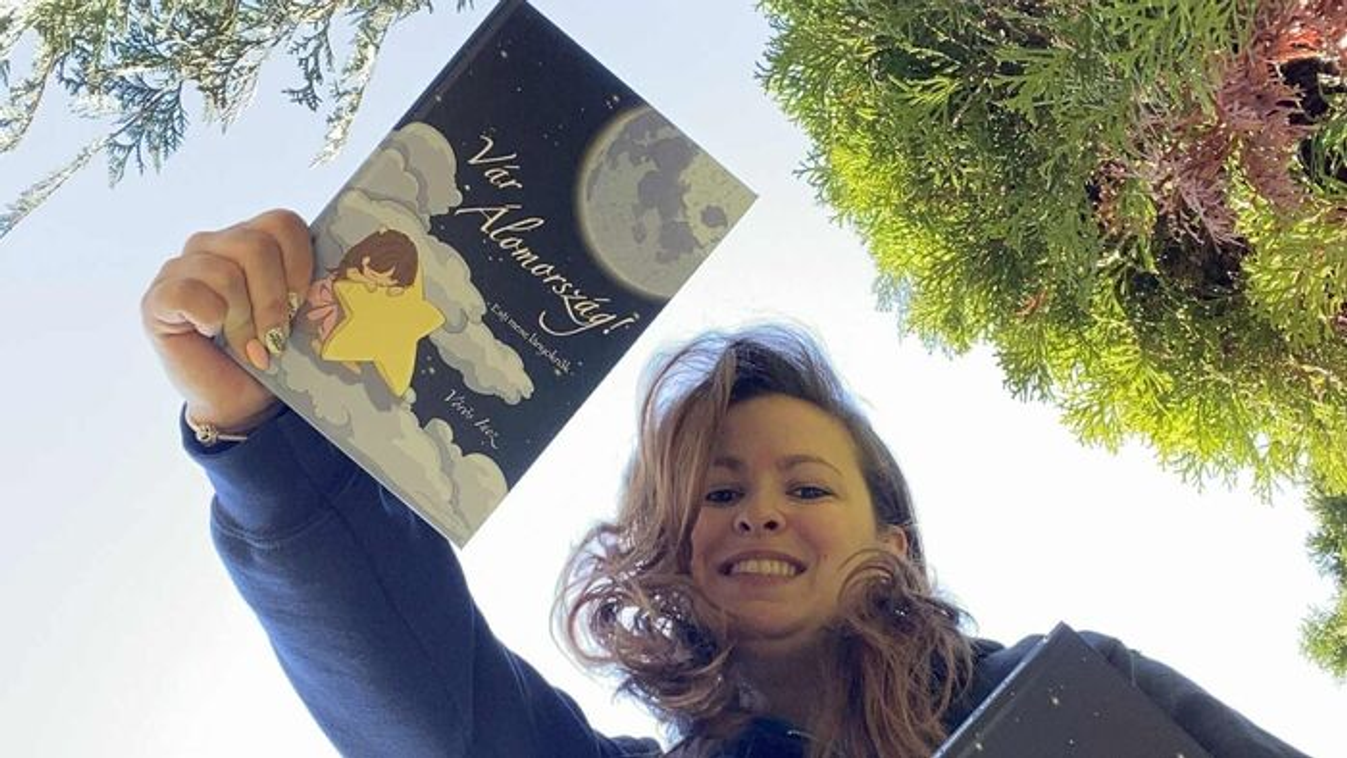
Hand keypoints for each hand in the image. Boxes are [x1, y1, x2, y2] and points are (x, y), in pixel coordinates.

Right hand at [141, 209, 314, 432]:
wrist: (241, 399)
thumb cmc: (273, 352)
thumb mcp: (300, 313)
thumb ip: (310, 283)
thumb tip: (332, 279)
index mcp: (252, 239)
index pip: (282, 222)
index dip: (300, 266)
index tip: (301, 305)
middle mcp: (213, 244)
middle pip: (255, 246)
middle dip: (273, 300)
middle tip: (275, 336)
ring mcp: (180, 268)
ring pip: (225, 273)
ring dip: (244, 320)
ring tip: (249, 346)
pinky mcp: (156, 298)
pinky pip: (188, 293)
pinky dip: (209, 319)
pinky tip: (212, 334)